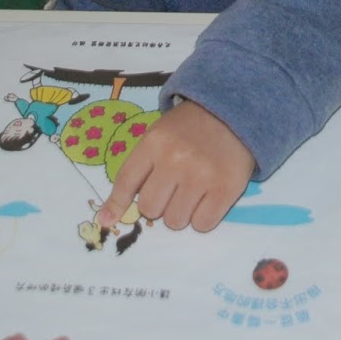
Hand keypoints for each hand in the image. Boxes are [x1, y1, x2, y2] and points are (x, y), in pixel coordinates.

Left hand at [97, 100, 254, 232]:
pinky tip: (207, 199)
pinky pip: (203, 225)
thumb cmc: (189, 129)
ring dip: (181, 213)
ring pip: (176, 221)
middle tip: (172, 191)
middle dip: (159, 205)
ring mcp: (202, 175)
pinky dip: (202, 218)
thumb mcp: (158, 136)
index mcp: (154, 143)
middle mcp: (175, 159)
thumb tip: (107, 217)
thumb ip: (137, 170)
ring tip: (192, 193)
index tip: (108, 219)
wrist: (233, 114)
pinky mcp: (226, 189)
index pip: (126, 182)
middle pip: (151, 208)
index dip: (116, 204)